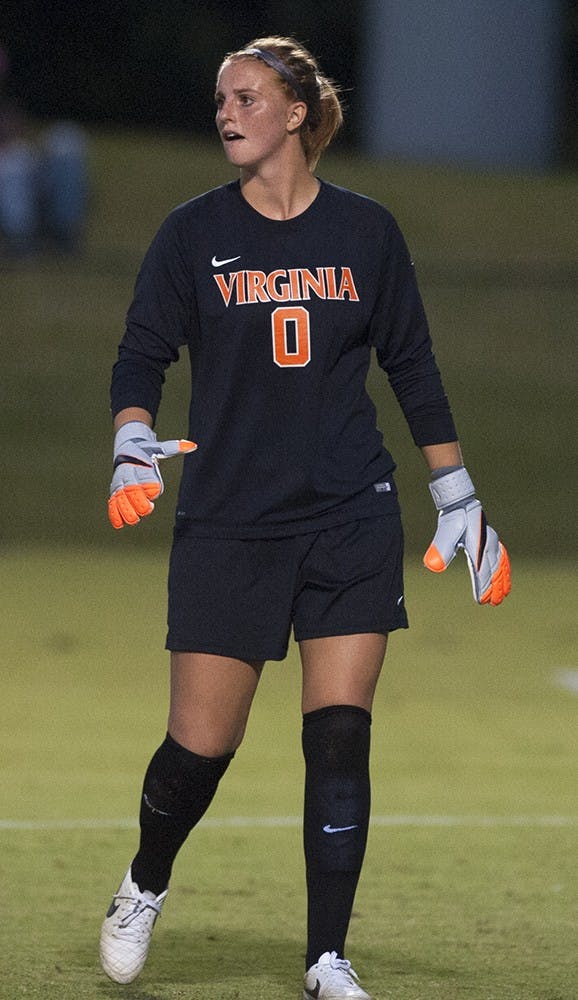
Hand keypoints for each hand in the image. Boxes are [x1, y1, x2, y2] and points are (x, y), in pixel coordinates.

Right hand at [108, 420, 195, 528]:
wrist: (126, 447)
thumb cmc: (146, 450)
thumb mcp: (160, 448)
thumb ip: (174, 448)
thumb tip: (193, 445)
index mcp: (139, 464)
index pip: (145, 475)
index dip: (149, 484)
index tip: (156, 491)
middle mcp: (128, 474)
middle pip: (131, 489)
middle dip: (138, 500)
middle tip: (147, 509)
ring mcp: (120, 483)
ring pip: (120, 498)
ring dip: (126, 510)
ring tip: (134, 520)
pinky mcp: (115, 491)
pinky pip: (113, 503)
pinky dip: (115, 513)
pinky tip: (119, 524)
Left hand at [423, 467, 510, 605]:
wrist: (461, 501)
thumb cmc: (453, 517)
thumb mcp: (445, 532)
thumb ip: (440, 549)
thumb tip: (432, 566)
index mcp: (478, 546)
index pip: (481, 572)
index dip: (482, 587)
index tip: (481, 601)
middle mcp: (488, 545)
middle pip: (494, 572)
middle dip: (494, 588)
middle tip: (493, 603)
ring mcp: (492, 542)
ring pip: (500, 566)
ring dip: (502, 581)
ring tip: (502, 595)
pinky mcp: (492, 539)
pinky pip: (502, 557)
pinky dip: (505, 569)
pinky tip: (505, 576)